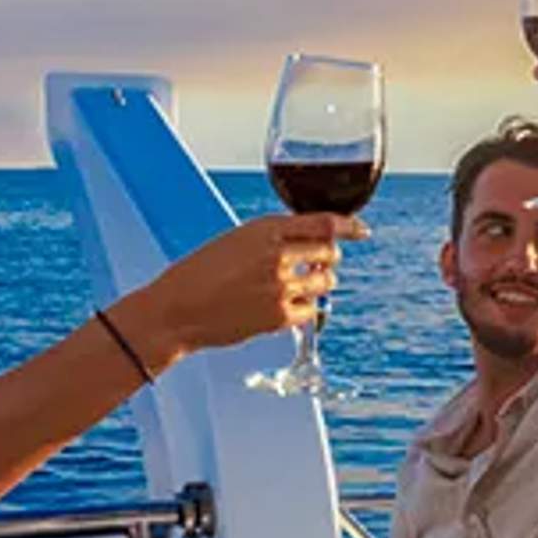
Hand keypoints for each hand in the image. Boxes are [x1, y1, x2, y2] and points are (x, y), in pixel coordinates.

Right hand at [132, 212, 359, 357]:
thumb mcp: (236, 241)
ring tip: (296, 287)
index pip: (324, 222)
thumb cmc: (200, 274)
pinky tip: (286, 307)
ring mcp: (280, 286)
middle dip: (328, 259)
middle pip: (330, 253)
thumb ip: (272, 238)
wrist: (176, 310)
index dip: (348, 226)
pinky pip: (312, 310)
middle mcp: (277, 254)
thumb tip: (308, 242)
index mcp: (265, 229)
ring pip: (325, 282)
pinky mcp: (279, 315)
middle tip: (314, 265)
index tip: (360, 230)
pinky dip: (305, 309)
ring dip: (319, 283)